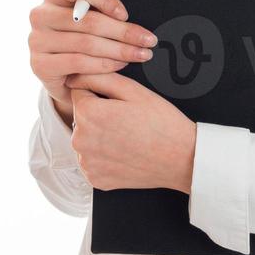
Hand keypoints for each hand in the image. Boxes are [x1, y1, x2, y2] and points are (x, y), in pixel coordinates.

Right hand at [28, 0, 158, 123]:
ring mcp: (37, 40)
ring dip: (119, 51)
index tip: (126, 13)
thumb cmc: (79, 33)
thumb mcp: (90, 9)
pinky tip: (121, 65)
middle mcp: (41, 13)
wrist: (62, 72)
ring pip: (86, 44)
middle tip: (149, 40)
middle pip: (89, 20)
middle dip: (125, 32)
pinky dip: (104, 65)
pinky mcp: (39, 65)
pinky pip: (78, 63)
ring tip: (141, 55)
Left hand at [66, 72, 196, 193]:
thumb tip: (74, 75)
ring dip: (99, 136)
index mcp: (88, 113)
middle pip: (81, 117)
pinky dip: (104, 157)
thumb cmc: (161, 122)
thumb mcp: (133, 90)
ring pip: (86, 139)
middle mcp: (81, 140)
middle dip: (98, 114)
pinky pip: (92, 160)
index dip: (100, 94)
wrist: (180, 158)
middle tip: (127, 120)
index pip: (79, 92)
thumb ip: (99, 77)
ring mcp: (87, 162)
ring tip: (127, 137)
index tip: (119, 103)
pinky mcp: (94, 179)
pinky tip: (123, 153)